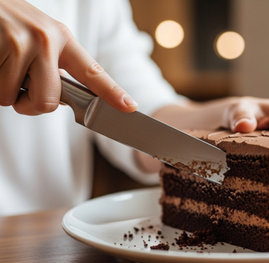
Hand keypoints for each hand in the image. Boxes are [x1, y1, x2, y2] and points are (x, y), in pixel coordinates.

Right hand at [0, 0, 136, 114]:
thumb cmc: (7, 22)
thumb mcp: (38, 36)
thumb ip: (54, 65)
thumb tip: (60, 98)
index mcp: (62, 38)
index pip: (93, 72)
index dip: (112, 92)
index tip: (129, 107)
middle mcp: (46, 40)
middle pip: (48, 101)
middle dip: (30, 104)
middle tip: (21, 88)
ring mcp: (22, 43)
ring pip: (15, 99)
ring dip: (6, 90)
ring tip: (3, 63)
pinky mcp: (1, 46)